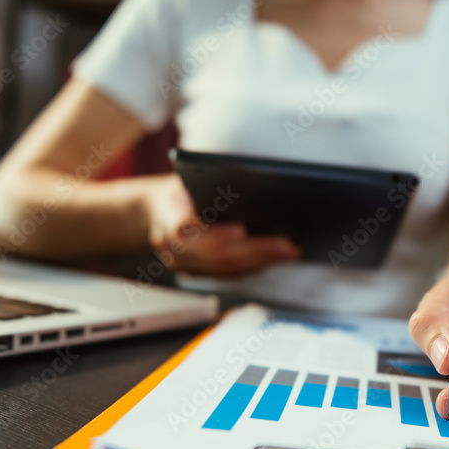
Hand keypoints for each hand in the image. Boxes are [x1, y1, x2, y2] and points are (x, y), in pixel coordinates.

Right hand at [145, 174, 300, 276]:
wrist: (158, 206)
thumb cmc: (184, 185)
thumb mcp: (195, 174)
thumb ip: (216, 182)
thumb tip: (261, 184)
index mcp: (167, 214)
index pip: (185, 229)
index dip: (214, 234)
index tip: (242, 231)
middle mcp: (172, 246)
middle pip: (214, 255)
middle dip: (254, 250)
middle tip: (287, 245)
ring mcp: (183, 264)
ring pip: (224, 270)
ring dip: (260, 261)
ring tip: (290, 251)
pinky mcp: (196, 273)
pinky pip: (227, 274)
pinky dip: (253, 266)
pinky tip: (276, 258)